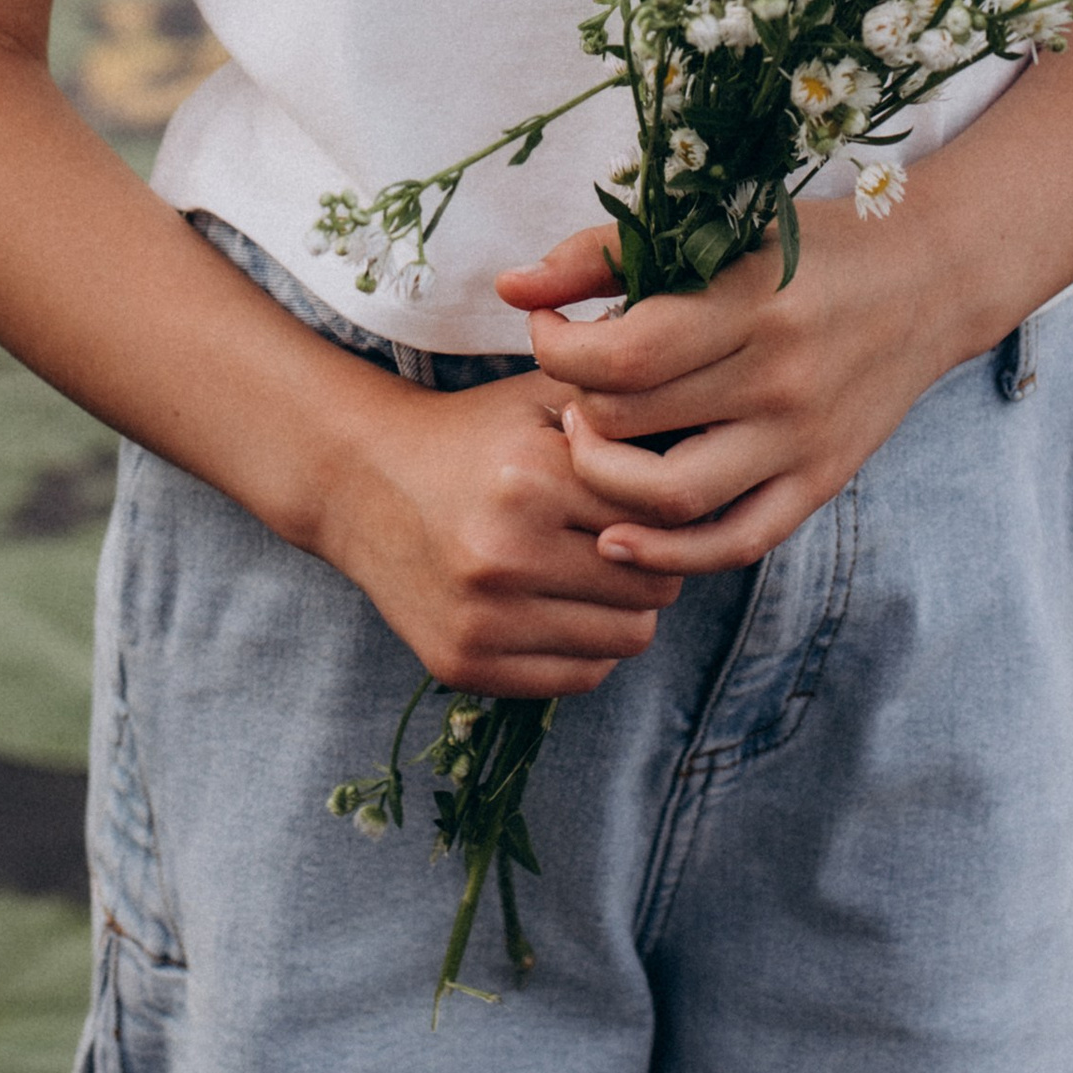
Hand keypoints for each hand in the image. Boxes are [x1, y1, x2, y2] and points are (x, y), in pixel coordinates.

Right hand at [319, 363, 684, 697]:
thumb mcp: (540, 396)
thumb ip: (621, 402)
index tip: (654, 498)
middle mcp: (505, 551)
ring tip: (594, 572)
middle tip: (626, 539)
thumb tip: (709, 428)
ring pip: (627, 638)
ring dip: (624, 608)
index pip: (664, 517)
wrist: (363, 481)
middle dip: (654, 560)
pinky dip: (586, 646)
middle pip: (655, 585)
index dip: (672, 507)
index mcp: (531, 476)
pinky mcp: (465, 663)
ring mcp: (482, 616)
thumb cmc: (473, 434)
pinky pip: (580, 676)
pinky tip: (559, 605)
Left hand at [494, 193, 992, 576]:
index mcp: (751, 300)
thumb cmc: (810, 245)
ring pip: (671, 495)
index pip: (622, 352)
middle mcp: (779, 377)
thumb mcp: (720, 227)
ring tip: (589, 441)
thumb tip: (511, 288)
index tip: (548, 329)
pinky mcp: (820, 482)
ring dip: (603, 478)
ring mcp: (802, 439)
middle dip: (575, 403)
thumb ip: (609, 253)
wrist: (931, 281)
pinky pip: (733, 541)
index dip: (558, 348)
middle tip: (570, 383)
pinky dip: (666, 552)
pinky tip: (616, 536)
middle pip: (633, 420)